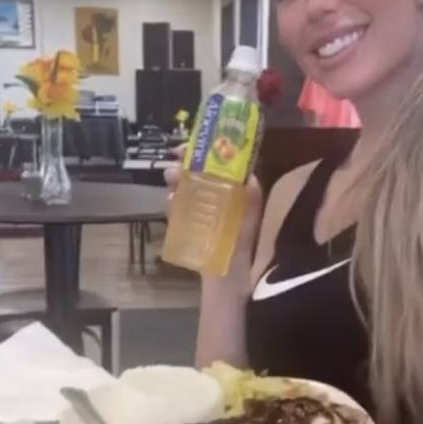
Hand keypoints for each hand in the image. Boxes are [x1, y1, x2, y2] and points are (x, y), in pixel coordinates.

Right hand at [164, 146, 263, 264]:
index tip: (193, 145)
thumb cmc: (241, 245)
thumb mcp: (249, 217)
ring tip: (171, 178)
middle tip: (176, 157)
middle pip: (199, 174)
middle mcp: (216, 198)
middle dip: (187, 164)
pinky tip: (171, 200)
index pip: (218, 165)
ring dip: (178, 180)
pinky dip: (173, 203)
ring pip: (187, 189)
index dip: (205, 153)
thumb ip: (252, 197)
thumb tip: (250, 174)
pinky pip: (178, 210)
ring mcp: (201, 212)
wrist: (226, 278)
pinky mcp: (189, 226)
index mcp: (233, 192)